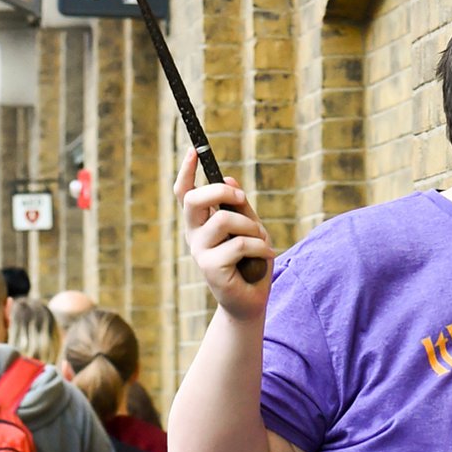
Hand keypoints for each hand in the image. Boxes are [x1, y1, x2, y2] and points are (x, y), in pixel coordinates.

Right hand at [176, 151, 272, 317]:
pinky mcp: (211, 268)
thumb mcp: (250, 227)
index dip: (186, 171)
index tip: (195, 149)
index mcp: (200, 223)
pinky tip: (266, 256)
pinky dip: (260, 247)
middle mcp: (194, 235)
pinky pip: (240, 244)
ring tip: (261, 241)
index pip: (184, 193)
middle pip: (194, 200)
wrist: (251, 301)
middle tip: (241, 198)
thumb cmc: (251, 262)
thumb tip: (229, 179)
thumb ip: (240, 206)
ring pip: (224, 220)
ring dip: (251, 227)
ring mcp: (200, 252)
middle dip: (221, 192)